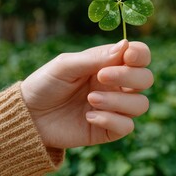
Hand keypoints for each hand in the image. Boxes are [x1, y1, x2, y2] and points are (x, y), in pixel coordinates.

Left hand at [20, 40, 152, 148]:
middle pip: (146, 79)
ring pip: (140, 104)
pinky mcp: (108, 129)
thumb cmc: (46, 84)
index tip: (127, 55)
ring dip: (118, 101)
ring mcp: (114, 107)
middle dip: (128, 76)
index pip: (139, 56)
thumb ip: (95, 58)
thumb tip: (125, 45)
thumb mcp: (66, 65)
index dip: (140, 54)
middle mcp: (116, 85)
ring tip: (90, 100)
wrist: (29, 115)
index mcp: (108, 64)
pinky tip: (89, 116)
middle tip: (101, 76)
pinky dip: (111, 120)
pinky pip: (127, 126)